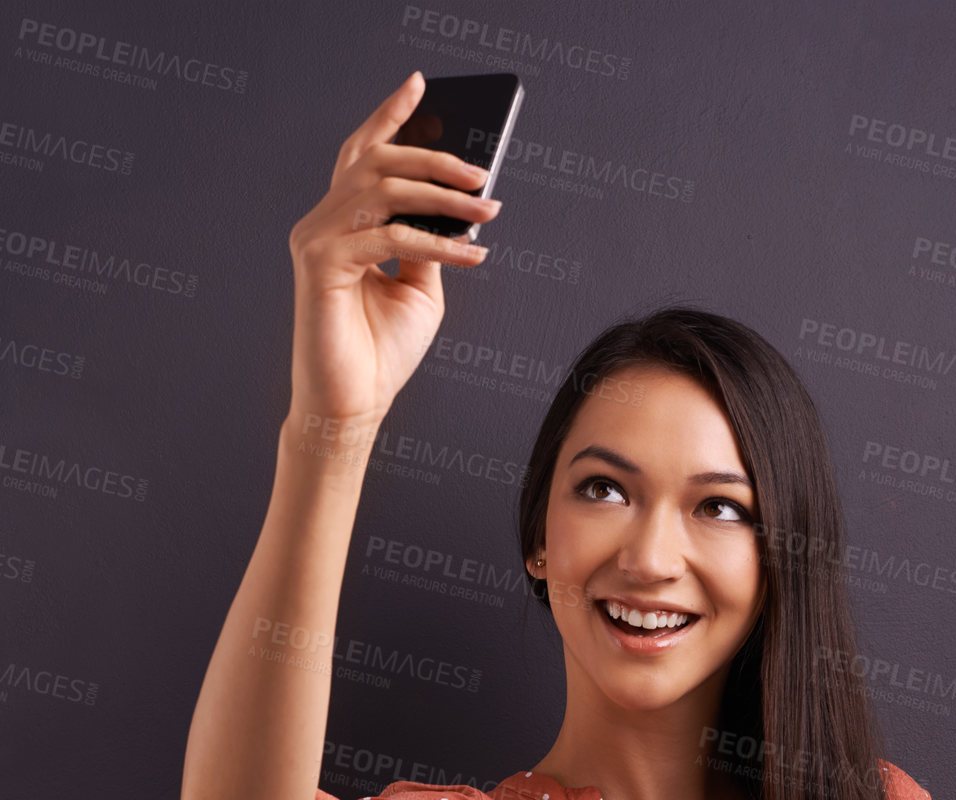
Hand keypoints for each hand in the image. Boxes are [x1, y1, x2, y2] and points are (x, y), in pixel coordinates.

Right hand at [285, 70, 502, 436]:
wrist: (353, 406)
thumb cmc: (381, 353)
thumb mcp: (419, 288)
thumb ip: (430, 241)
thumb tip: (456, 205)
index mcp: (342, 221)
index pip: (363, 154)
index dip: (390, 115)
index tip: (422, 85)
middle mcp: (323, 222)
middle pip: (379, 162)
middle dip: (435, 159)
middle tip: (482, 171)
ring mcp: (316, 238)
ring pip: (385, 191)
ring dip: (444, 199)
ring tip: (487, 208)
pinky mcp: (320, 263)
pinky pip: (388, 237)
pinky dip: (436, 244)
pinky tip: (472, 255)